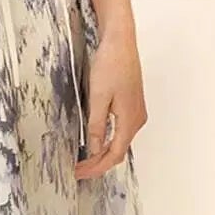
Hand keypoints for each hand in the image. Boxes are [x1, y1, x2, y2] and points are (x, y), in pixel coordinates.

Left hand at [75, 27, 147, 178]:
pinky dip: (108, 140)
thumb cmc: (111, 65)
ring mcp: (136, 112)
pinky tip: (95, 140)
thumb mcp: (98, 98)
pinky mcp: (132, 104)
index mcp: (130, 121)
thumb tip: (94, 148)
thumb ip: (96, 126)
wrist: (121, 42)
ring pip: (120, 141)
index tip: (79, 173)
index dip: (96, 167)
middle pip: (118, 151)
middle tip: (78, 169)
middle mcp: (137, 120)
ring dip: (103, 152)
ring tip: (84, 159)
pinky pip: (120, 130)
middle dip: (98, 163)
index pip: (113, 155)